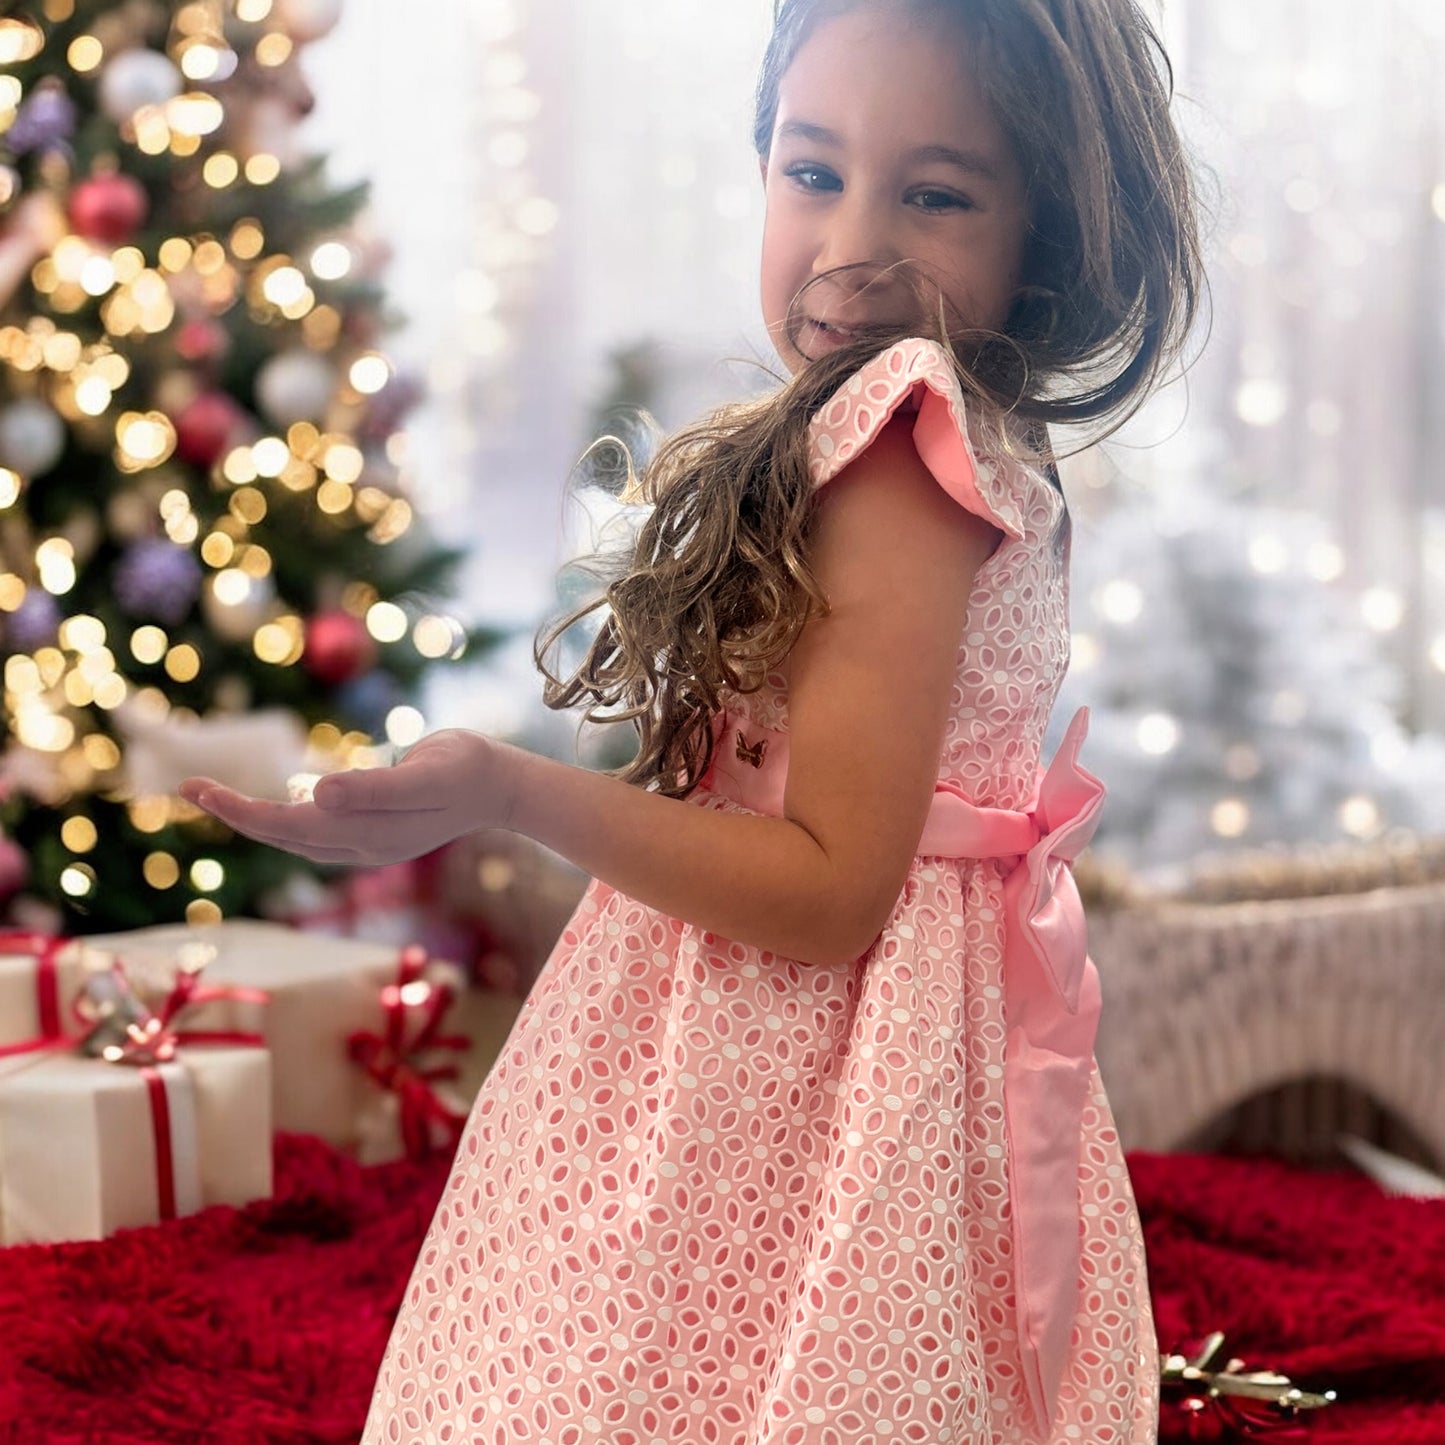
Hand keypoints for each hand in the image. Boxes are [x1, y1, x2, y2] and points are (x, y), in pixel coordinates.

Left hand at [178, 729, 508, 866]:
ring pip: (298, 836)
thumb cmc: (467, 770)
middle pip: (283, 835)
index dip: (239, 810)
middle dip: (236, 814)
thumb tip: (315, 794)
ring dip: (257, 817)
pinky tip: (280, 804)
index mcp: (366, 834)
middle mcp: (362, 845)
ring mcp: (371, 842)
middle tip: (190, 787)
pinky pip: (318, 830)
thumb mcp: (424, 774)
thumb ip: (373, 789)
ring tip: (219, 796)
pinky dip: (286, 818)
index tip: (198, 788)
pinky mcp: (380, 829)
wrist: (504, 785)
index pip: (286, 827)